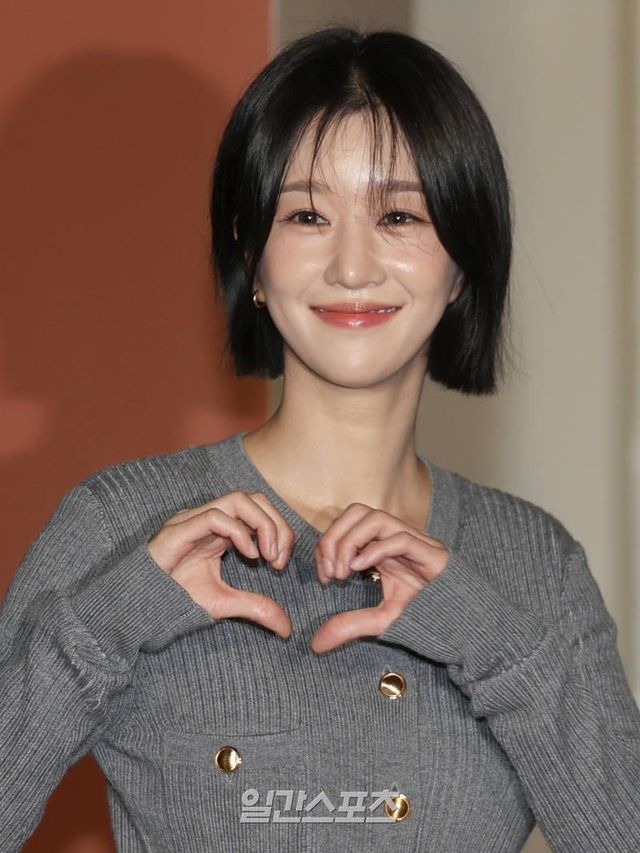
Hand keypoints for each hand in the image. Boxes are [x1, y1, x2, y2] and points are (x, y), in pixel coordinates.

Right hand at [147, 491, 294, 637]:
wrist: (139, 606)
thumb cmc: (176, 599)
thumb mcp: (224, 603)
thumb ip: (255, 608)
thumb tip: (286, 628)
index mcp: (220, 530)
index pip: (258, 511)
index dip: (279, 530)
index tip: (281, 562)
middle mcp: (209, 520)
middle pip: (254, 498)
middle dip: (276, 524)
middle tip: (279, 558)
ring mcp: (193, 521)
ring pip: (237, 500)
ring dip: (262, 525)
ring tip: (268, 556)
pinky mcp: (179, 529)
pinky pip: (215, 516)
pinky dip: (239, 532)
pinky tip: (248, 556)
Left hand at [310, 503, 450, 653]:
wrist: (468, 627)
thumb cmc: (427, 618)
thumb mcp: (381, 621)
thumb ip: (350, 626)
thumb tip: (315, 644)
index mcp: (383, 547)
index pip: (348, 524)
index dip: (329, 543)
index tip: (324, 576)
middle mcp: (397, 538)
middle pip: (358, 511)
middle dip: (335, 536)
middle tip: (330, 571)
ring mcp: (415, 542)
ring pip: (376, 517)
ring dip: (351, 540)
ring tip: (344, 571)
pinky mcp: (432, 553)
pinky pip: (400, 538)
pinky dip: (375, 549)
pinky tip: (361, 569)